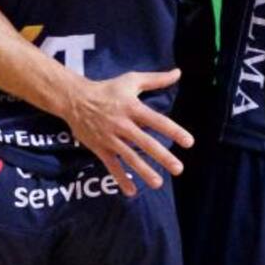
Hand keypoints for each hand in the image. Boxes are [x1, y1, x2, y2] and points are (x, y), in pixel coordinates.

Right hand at [61, 69, 192, 195]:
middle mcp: (122, 124)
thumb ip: (156, 79)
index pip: (156, 120)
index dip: (173, 131)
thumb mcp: (131, 80)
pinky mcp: (100, 148)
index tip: (189, 142)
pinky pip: (111, 165)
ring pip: (129, 156)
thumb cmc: (107, 89)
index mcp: (132, 107)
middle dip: (162, 156)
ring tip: (158, 183)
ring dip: (144, 171)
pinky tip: (131, 191)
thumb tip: (178, 73)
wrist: (75, 99)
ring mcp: (110, 137)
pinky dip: (120, 178)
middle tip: (178, 169)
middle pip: (145, 142)